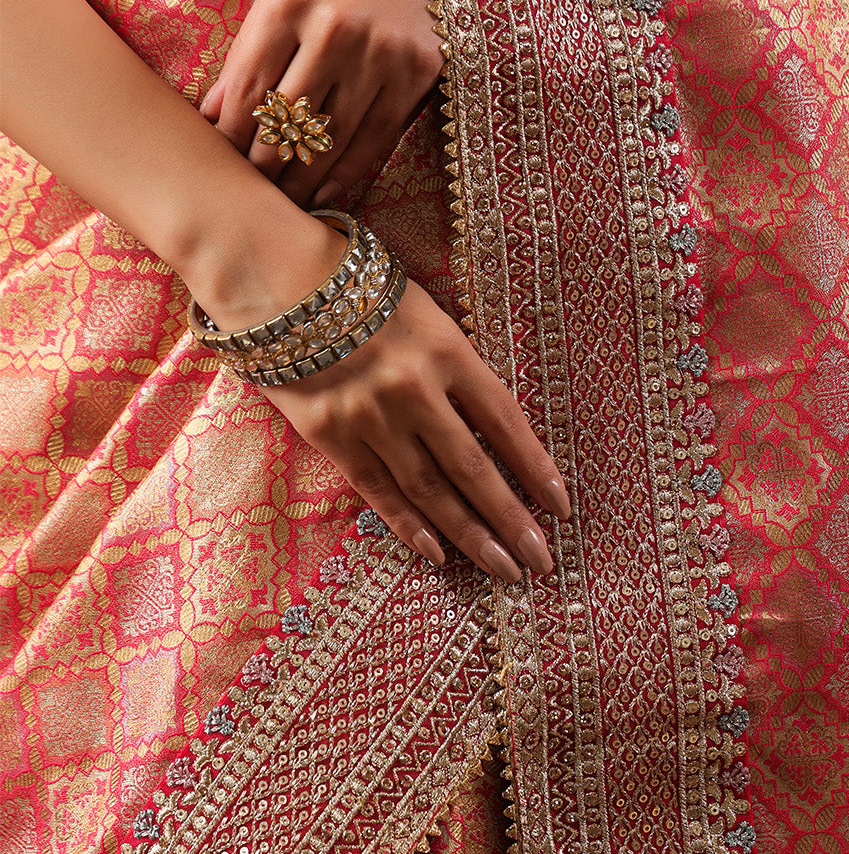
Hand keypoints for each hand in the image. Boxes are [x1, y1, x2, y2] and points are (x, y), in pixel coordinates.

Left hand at [201, 0, 442, 205]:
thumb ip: (251, 45)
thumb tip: (213, 112)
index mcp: (288, 0)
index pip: (246, 89)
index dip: (226, 138)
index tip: (215, 165)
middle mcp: (333, 29)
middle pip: (283, 122)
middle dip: (258, 167)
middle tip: (242, 197)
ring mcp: (378, 55)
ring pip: (327, 140)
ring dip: (298, 181)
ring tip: (278, 204)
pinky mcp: (416, 74)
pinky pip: (374, 141)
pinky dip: (345, 175)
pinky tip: (324, 195)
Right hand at [257, 280, 570, 581]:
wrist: (283, 285)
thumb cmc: (366, 296)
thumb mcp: (430, 319)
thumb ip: (460, 372)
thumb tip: (498, 434)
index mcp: (448, 352)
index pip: (505, 421)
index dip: (536, 468)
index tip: (561, 506)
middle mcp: (414, 389)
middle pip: (472, 467)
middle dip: (511, 519)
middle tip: (540, 560)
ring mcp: (371, 417)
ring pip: (430, 489)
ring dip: (470, 534)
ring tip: (503, 568)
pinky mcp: (332, 435)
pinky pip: (379, 490)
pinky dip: (410, 525)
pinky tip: (438, 553)